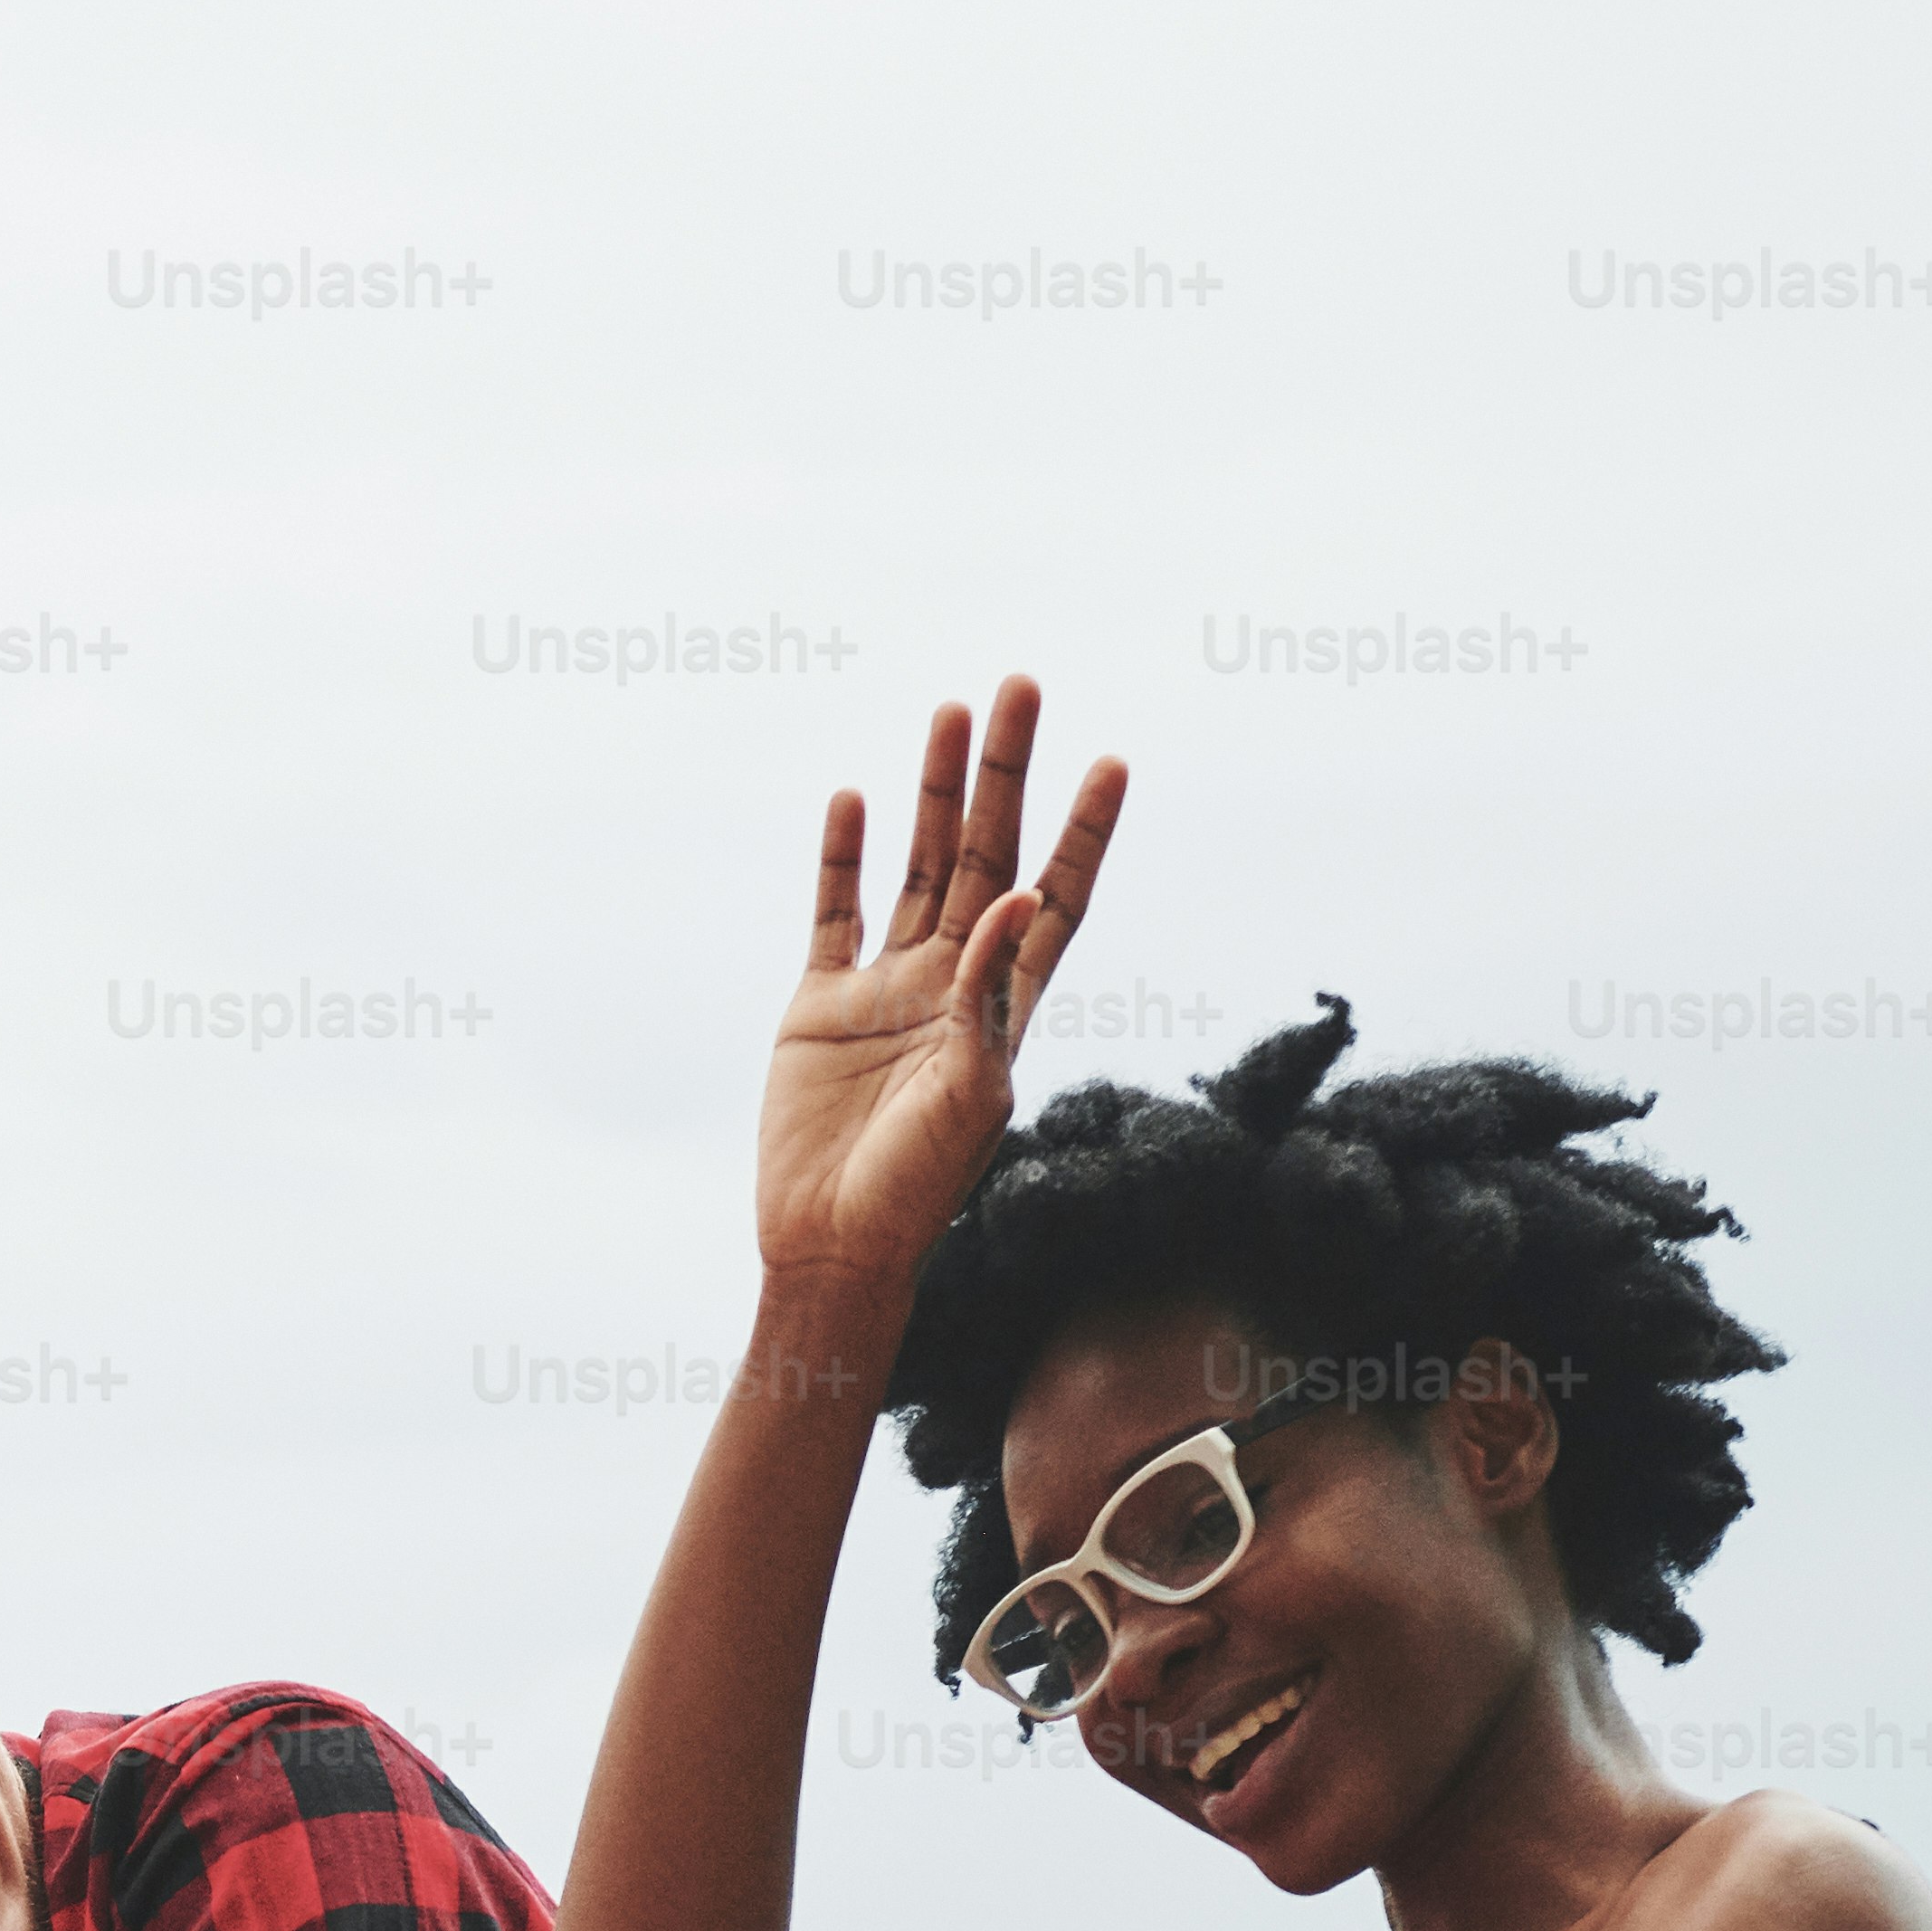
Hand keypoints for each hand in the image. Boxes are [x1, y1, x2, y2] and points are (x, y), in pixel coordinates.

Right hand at [755, 679, 1124, 1287]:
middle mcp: (953, 983)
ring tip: (950, 714)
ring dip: (936, 792)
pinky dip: (842, 856)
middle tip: (1022, 685)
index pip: (1056, 896)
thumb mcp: (970, 1096)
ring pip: (918, 864)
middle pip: (989, 854)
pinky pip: (835, 914)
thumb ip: (987, 997)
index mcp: (1006, 1005)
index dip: (1085, 830)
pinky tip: (852, 798)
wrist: (831, 1245)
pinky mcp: (819, 1007)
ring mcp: (887, 989)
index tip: (1112, 761)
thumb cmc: (918, 1190)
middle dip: (1007, 773)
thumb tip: (1009, 900)